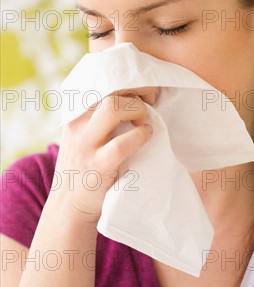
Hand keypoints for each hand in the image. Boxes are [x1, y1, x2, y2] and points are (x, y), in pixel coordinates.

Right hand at [48, 87, 157, 223]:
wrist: (69, 206)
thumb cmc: (86, 165)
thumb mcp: (84, 133)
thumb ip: (100, 114)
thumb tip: (137, 94)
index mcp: (75, 112)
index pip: (101, 79)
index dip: (128, 81)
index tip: (143, 93)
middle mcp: (77, 123)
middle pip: (109, 88)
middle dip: (137, 92)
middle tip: (150, 105)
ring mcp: (85, 144)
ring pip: (113, 108)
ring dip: (137, 111)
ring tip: (144, 123)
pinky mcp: (97, 165)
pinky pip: (122, 143)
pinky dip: (141, 136)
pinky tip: (147, 137)